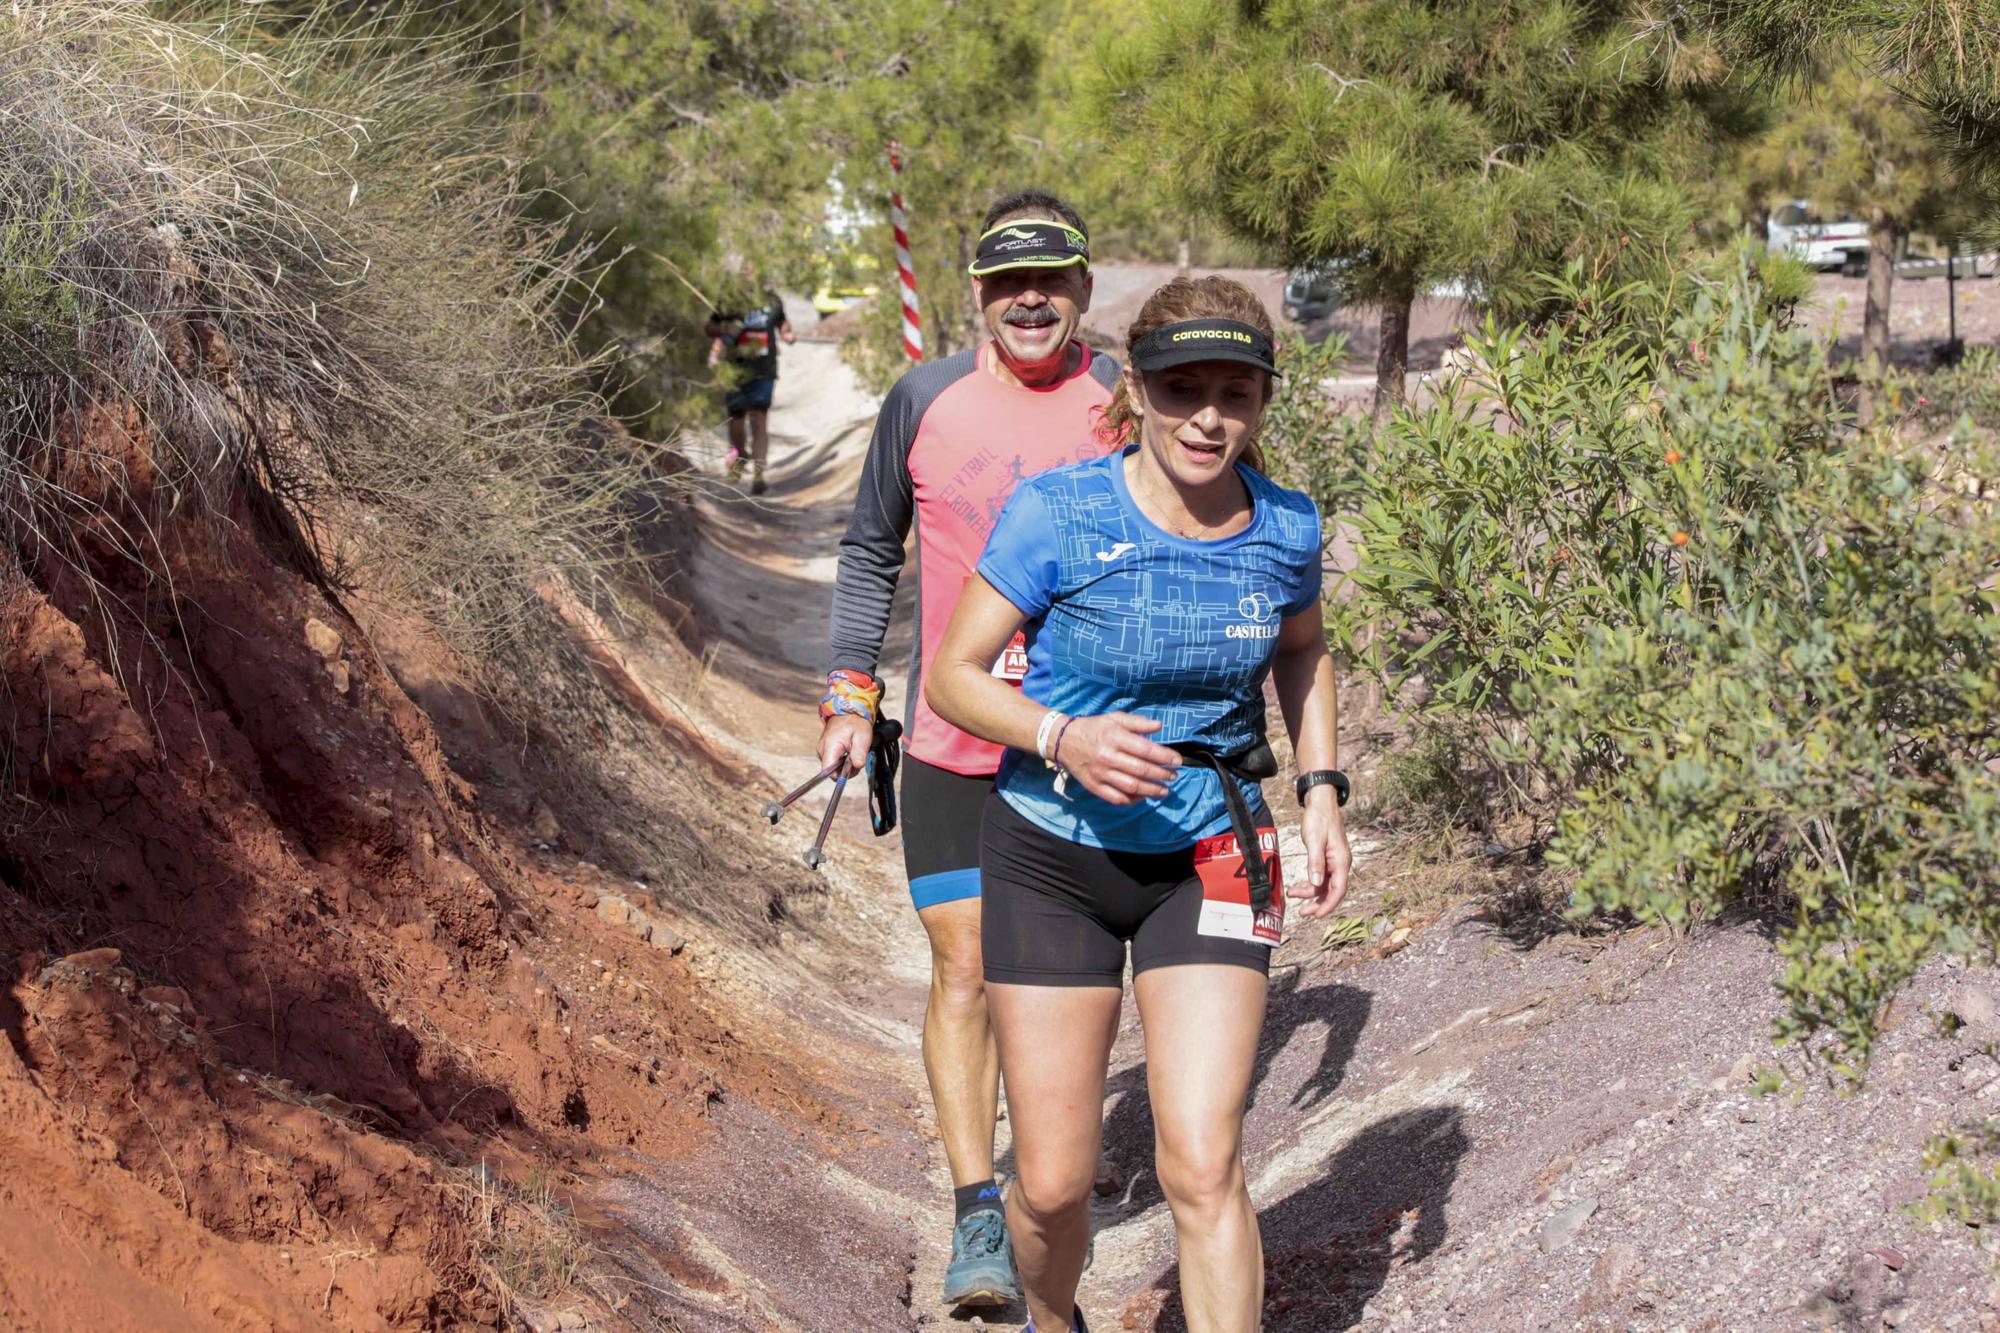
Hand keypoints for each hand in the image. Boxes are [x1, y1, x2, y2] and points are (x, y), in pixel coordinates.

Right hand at [817, 713, 873, 776]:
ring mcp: (822, 750)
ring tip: (854, 750)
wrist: (848, 710)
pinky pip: (834, 761)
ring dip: (846, 763)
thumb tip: (857, 766)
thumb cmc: (855, 722)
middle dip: (847, 769)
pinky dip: (843, 759)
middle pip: (833, 772)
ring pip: (834, 767)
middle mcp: (822, 751)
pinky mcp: (825, 750)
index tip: (853, 768)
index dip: (842, 775)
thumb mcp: (862, 737)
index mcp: (829, 748)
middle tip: (857, 756)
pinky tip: (849, 750)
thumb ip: (859, 753)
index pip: (830, 773)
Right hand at [1057, 713, 1180, 804]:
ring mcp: (1100, 774)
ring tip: (1165, 790)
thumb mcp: (1114, 718)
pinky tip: (1143, 797)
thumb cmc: (1094, 728)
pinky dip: (1132, 800)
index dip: (1165, 757)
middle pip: (1141, 770)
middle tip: (1173, 776)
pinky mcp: (1094, 787)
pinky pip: (1116, 798)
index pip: (1146, 750)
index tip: (1177, 761)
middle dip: (1162, 774)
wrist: (1063, 741)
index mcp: (1114, 737)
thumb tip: (1159, 726)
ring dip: (1152, 790)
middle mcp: (1107, 756)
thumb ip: (1137, 722)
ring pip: (1131, 787)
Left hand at [1289, 789, 1350, 918]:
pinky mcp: (1328, 859)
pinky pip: (1321, 877)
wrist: (1321, 802)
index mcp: (1341, 861)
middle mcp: (1341, 864)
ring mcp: (1335, 862)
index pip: (1339, 890)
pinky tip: (1298, 886)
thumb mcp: (1314, 840)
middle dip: (1318, 903)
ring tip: (1293, 895)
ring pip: (1325, 885)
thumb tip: (1315, 883)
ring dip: (1311, 893)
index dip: (1329, 905)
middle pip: (1333, 891)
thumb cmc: (1319, 818)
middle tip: (1302, 912)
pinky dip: (1310, 883)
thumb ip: (1315, 862)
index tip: (1317, 914)